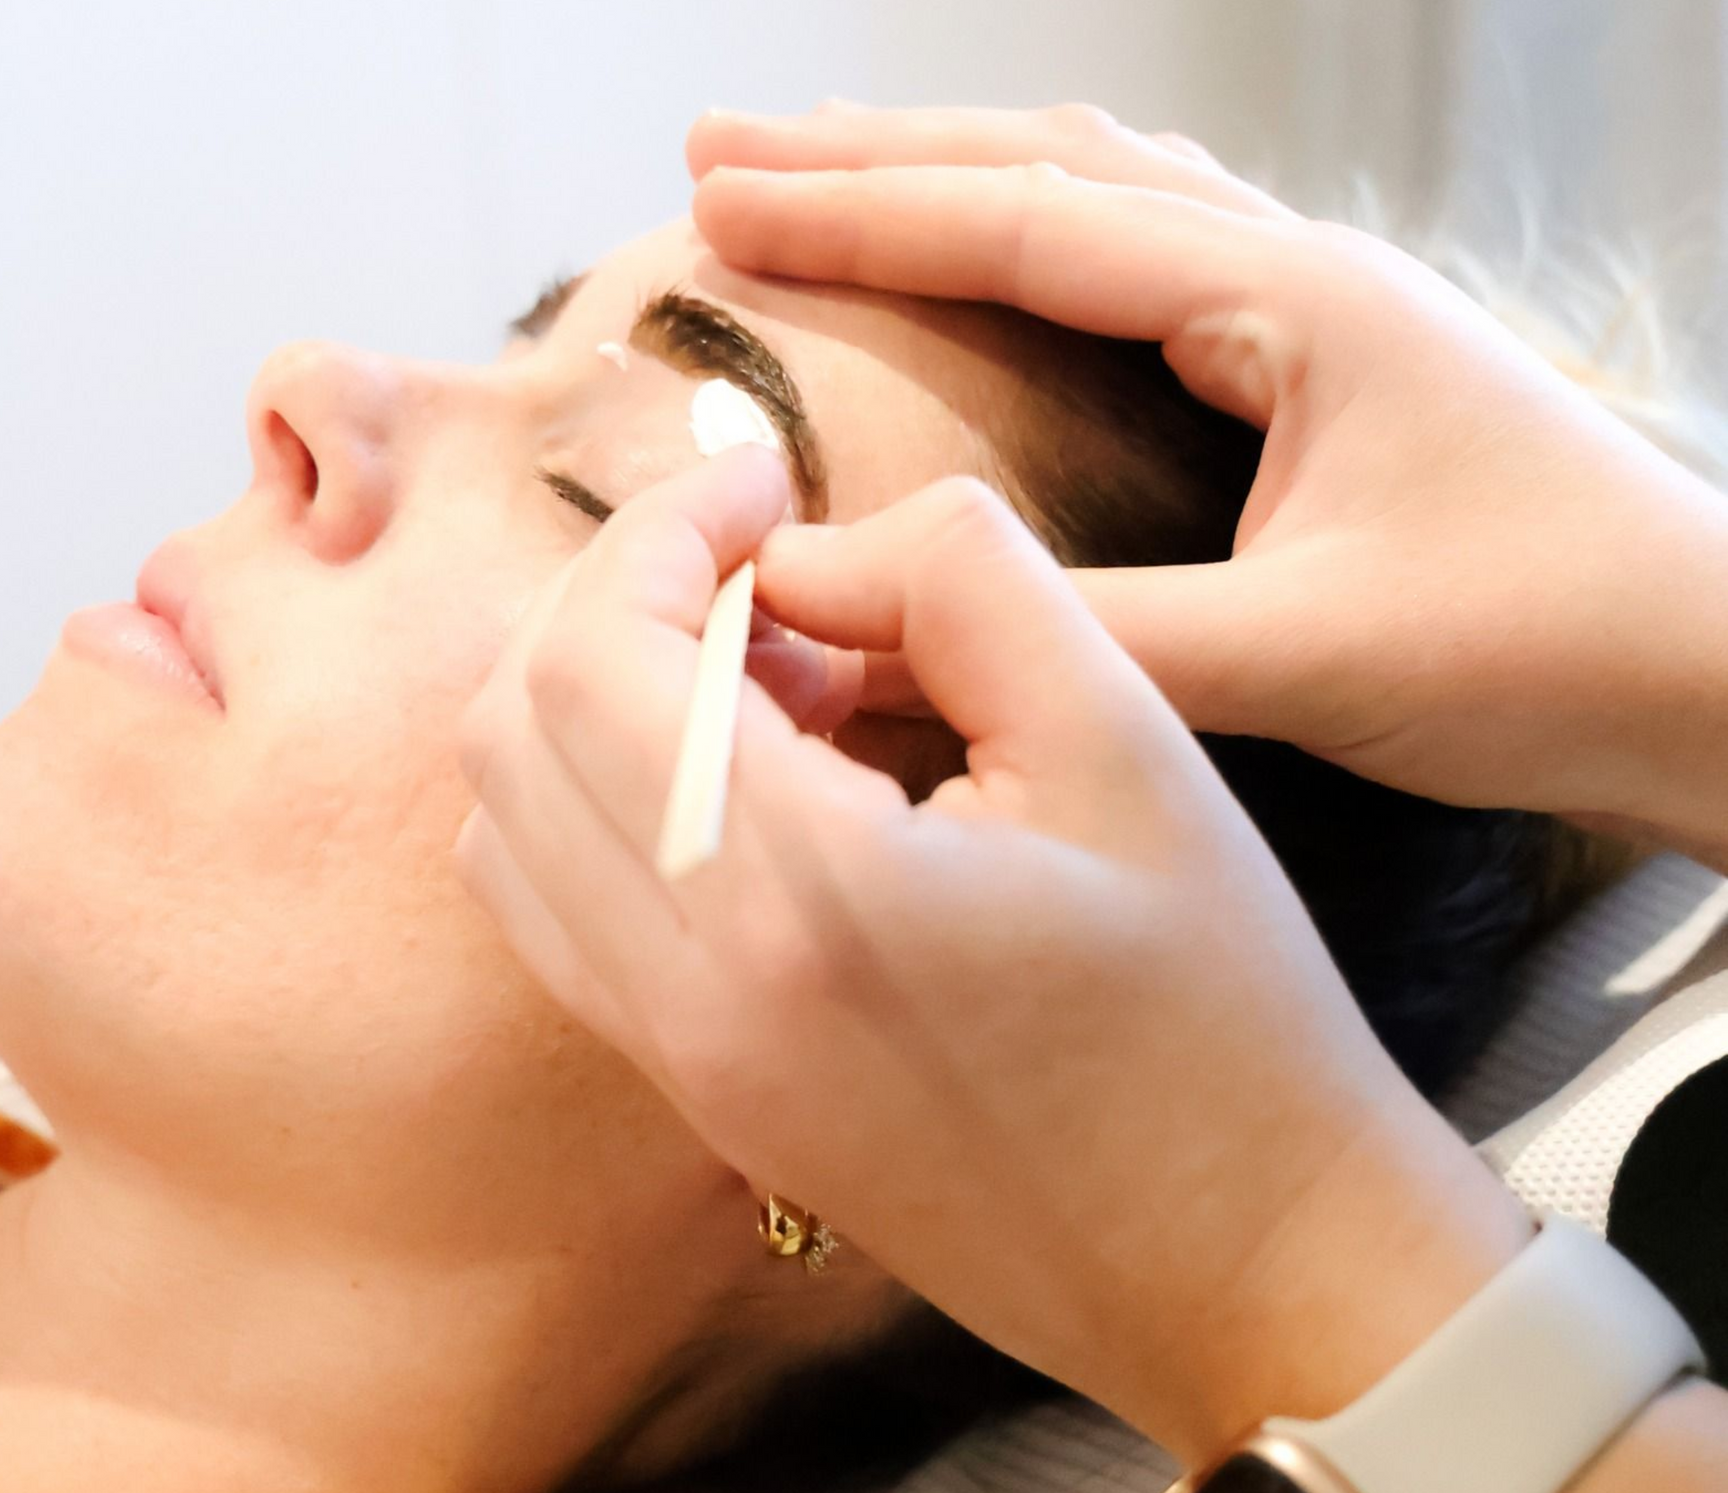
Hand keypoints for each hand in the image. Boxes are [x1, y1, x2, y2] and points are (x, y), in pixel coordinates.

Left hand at [454, 449, 1531, 1463]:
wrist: (1237, 1265)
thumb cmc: (1218, 1013)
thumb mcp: (1126, 742)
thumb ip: (953, 581)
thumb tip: (801, 551)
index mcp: (800, 897)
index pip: (591, 658)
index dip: (655, 527)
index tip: (762, 484)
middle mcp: (694, 993)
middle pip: (515, 729)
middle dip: (615, 600)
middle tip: (764, 571)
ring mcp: (681, 1062)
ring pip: (513, 824)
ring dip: (601, 702)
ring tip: (769, 676)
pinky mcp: (701, 1099)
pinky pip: (565, 914)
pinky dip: (609, 803)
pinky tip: (760, 782)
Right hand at [685, 103, 1727, 869]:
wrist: (1709, 678)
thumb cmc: (1540, 648)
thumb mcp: (1298, 650)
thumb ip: (1084, 629)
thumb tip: (874, 614)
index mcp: (1290, 305)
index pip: (1028, 229)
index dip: (859, 215)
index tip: (719, 198)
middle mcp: (1298, 273)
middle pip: (1049, 170)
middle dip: (874, 158)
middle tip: (722, 146)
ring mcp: (1316, 308)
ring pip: (1101, 195)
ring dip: (953, 176)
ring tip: (827, 170)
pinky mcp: (1323, 365)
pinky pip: (1150, 254)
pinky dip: (1040, 229)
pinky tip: (1003, 246)